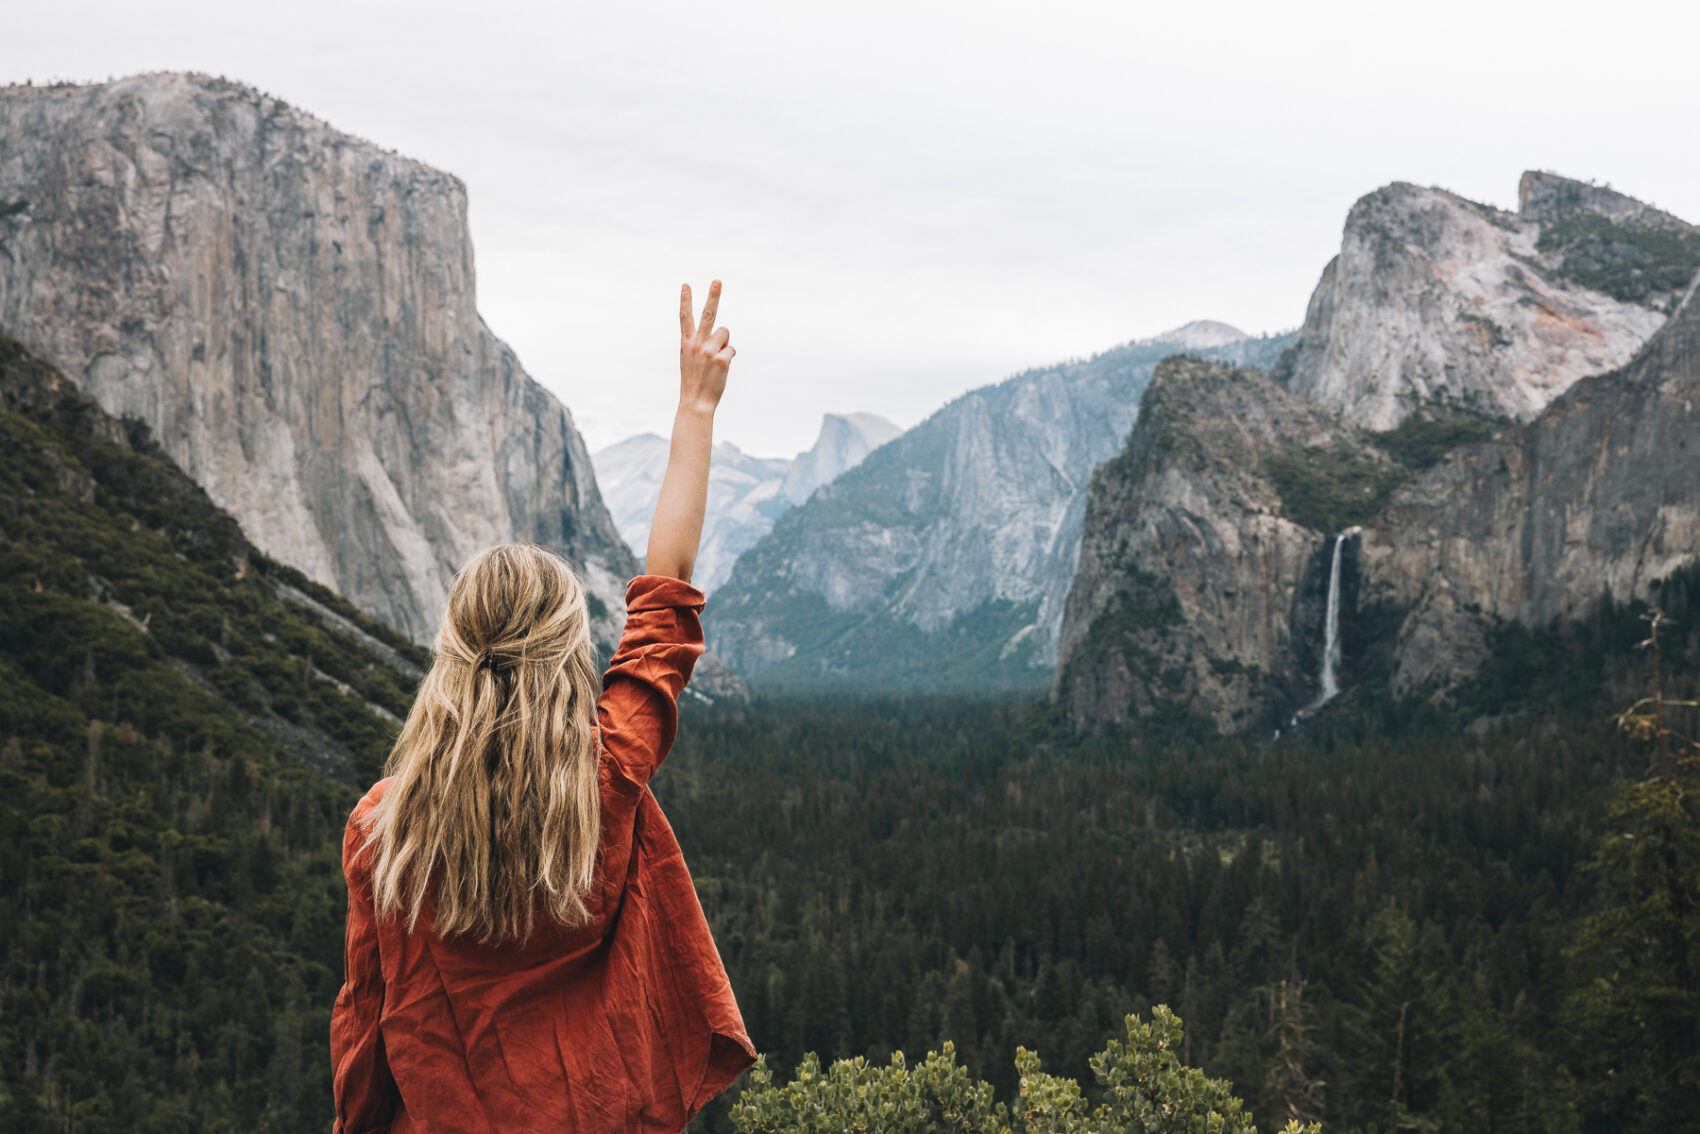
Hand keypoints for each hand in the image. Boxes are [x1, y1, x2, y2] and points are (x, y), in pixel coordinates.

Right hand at [679, 279, 733, 411]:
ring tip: (715, 360)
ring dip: (724, 343)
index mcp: (686, 343)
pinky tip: (720, 369)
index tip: (686, 285)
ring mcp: (709, 350)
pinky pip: (731, 349)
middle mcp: (696, 344)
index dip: (685, 300)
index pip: (684, 317)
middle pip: (707, 315)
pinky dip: (729, 357)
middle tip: (717, 281)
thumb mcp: (689, 358)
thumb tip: (721, 333)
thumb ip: (699, 343)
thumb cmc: (694, 380)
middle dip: (713, 296)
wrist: (695, 402)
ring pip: (725, 333)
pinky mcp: (722, 359)